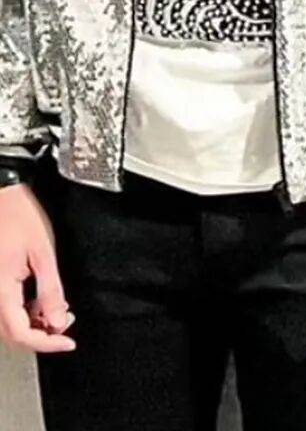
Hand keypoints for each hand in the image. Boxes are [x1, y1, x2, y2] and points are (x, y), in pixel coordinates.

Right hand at [0, 184, 74, 354]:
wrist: (3, 194)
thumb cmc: (20, 216)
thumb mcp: (43, 253)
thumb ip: (51, 291)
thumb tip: (57, 322)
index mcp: (1, 289)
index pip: (21, 333)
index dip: (46, 343)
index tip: (67, 342)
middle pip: (13, 333)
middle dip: (42, 334)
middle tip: (66, 323)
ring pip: (9, 323)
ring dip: (34, 323)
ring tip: (57, 308)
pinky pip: (6, 308)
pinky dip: (25, 311)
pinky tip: (41, 301)